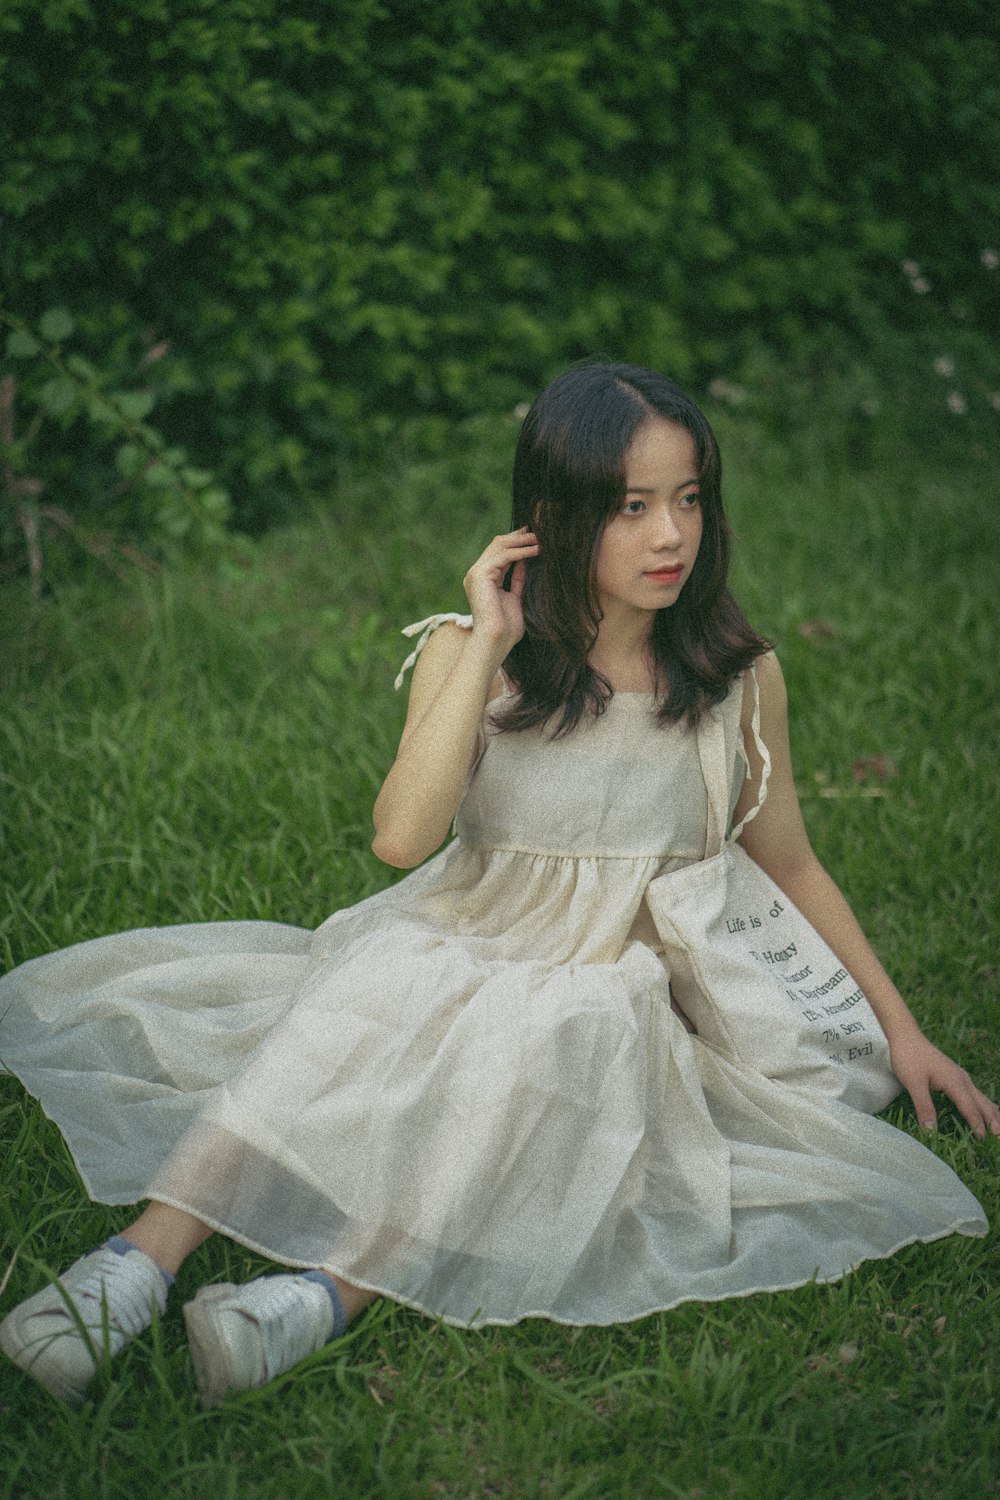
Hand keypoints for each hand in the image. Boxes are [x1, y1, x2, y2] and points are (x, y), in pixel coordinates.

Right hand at [462, 526, 538, 655]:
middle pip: (498, 545)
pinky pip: (504, 556)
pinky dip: (521, 551)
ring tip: (540, 538)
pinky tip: (536, 550)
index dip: (516, 542)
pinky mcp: (480, 575)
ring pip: (500, 546)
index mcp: (482, 580)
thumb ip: (518, 579)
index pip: (498, 553)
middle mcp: (476, 574)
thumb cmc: (506, 629)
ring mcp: (476, 573)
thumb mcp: (515, 598)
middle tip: (538, 531)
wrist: (495, 641)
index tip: (534, 537)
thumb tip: (526, 562)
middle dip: (519, 537)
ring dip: (522, 541)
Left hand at [889, 1030, 999, 1140]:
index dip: (977, 1125)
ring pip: (982, 1099)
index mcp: (955, 1081)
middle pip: (983, 1104)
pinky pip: (975, 1094)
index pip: (970, 1108)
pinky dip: (984, 1106)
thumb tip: (931, 1132)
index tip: (983, 1141)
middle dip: (993, 1122)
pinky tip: (985, 1112)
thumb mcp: (913, 1084)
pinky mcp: (956, 1076)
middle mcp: (963, 1079)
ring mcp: (961, 1076)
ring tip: (998, 1131)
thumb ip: (924, 1107)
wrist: (906, 1035)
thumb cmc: (908, 1058)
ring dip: (991, 1115)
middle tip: (999, 1140)